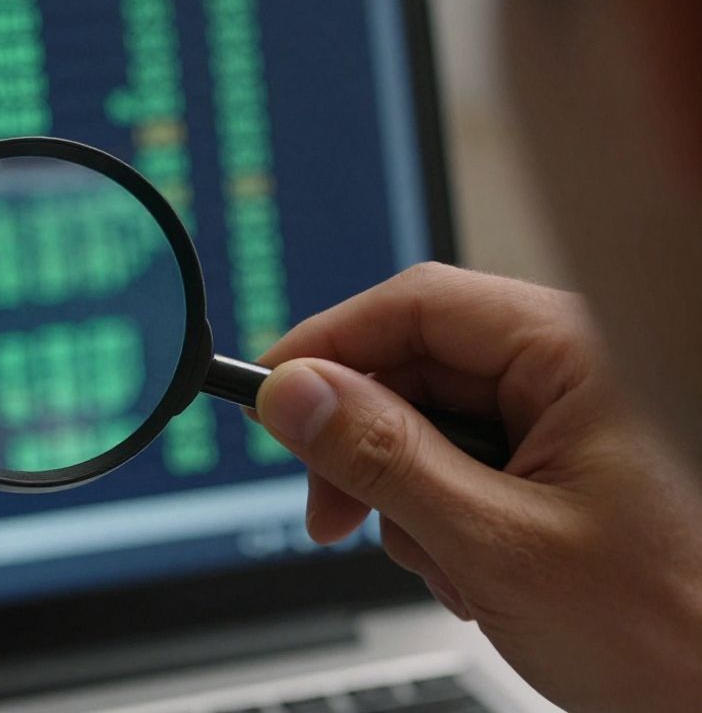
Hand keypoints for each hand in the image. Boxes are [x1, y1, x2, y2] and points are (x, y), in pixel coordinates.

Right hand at [253, 263, 701, 712]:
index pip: (420, 306)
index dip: (332, 346)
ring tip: (444, 569)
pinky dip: (445, 520)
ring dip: (409, 499)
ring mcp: (571, 422)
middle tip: (333, 514)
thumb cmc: (672, 630)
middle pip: (419, 369)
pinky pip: (467, 466)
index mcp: (579, 356)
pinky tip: (472, 573)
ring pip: (434, 426)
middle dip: (366, 448)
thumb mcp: (496, 543)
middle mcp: (576, 374)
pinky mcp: (564, 467)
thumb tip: (295, 394)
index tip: (273, 397)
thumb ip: (384, 458)